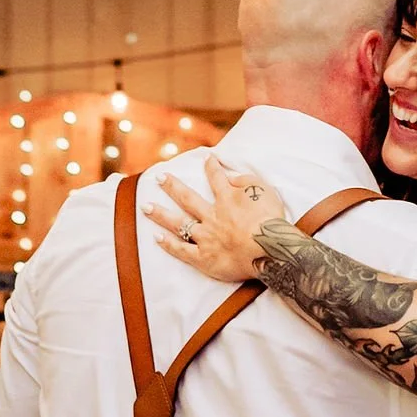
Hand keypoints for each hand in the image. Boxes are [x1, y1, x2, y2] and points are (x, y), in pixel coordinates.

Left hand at [144, 156, 291, 283]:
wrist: (270, 249)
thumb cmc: (270, 220)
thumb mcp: (265, 190)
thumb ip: (246, 180)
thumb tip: (230, 177)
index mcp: (227, 198)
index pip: (216, 178)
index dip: (211, 166)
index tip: (206, 157)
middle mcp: (212, 215)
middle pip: (187, 197)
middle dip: (171, 185)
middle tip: (158, 177)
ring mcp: (206, 237)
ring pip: (178, 223)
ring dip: (160, 213)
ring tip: (145, 206)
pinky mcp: (204, 258)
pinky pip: (182, 250)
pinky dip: (168, 244)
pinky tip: (156, 237)